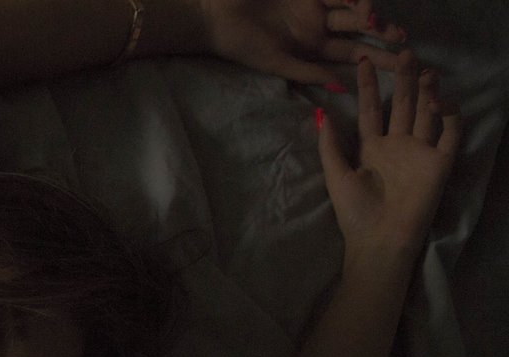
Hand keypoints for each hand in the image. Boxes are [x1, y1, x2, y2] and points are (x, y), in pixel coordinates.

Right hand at [197, 0, 409, 83]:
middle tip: (402, 39)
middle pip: (359, 29)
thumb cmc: (241, 45)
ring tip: (375, 21)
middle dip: (381, 33)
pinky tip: (359, 3)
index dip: (377, 59)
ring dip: (368, 12)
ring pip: (351, 6)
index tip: (399, 65)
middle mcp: (319, 25)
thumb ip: (308, 72)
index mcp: (314, 48)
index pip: (353, 54)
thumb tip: (343, 88)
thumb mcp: (276, 63)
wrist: (215, 16)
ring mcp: (314, 4)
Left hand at [318, 50, 462, 260]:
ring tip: (424, 70)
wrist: (379, 240)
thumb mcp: (336, 176)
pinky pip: (449, 133)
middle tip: (403, 53)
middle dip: (404, 80)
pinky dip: (448, 114)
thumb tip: (319, 113)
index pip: (372, 110)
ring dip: (427, 91)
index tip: (362, 63)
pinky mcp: (440, 163)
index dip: (368, 87)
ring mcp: (420, 152)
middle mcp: (398, 146)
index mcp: (372, 148)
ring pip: (427, 113)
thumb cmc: (355, 213)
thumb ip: (330, 146)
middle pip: (403, 105)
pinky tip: (438, 100)